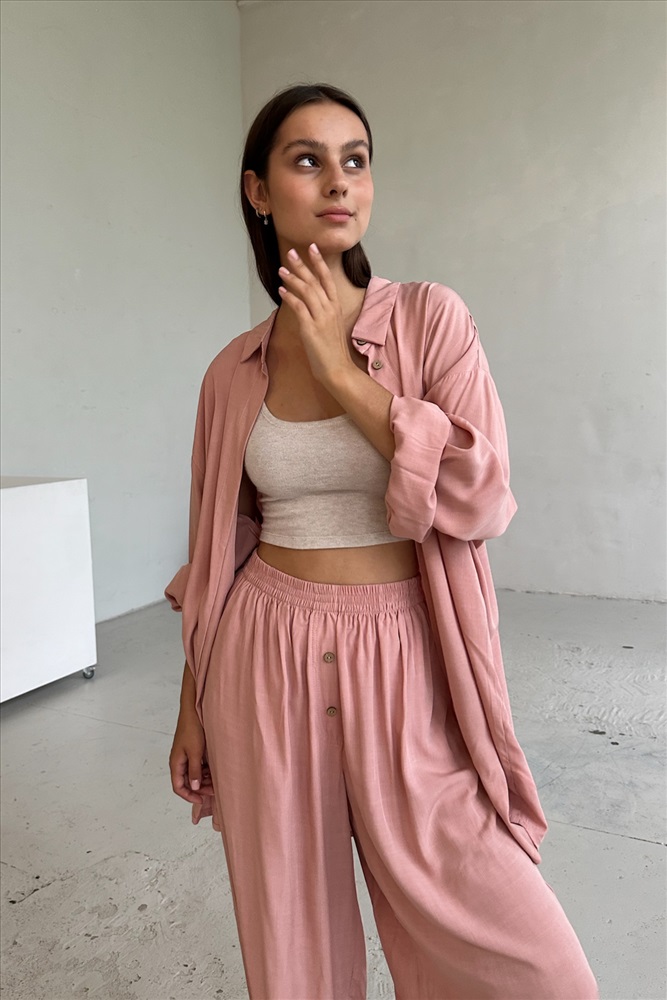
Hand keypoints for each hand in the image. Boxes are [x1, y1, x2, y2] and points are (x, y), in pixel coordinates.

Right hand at [169, 710, 214, 806]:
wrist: (193, 711)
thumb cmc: (192, 729)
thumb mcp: (195, 752)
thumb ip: (194, 771)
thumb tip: (194, 788)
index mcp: (176, 763)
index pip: (178, 787)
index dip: (189, 796)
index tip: (201, 800)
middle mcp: (179, 762)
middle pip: (186, 782)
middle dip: (199, 789)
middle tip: (213, 790)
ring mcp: (185, 757)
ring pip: (193, 775)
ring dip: (203, 780)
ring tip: (216, 782)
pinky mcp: (192, 751)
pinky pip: (197, 766)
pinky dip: (205, 771)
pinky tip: (214, 772)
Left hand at [277, 245, 356, 385]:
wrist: (337, 369)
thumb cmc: (333, 351)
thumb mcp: (330, 326)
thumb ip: (320, 312)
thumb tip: (305, 302)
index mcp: (336, 307)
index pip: (327, 278)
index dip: (319, 262)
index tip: (312, 247)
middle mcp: (330, 309)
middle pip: (315, 281)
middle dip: (302, 265)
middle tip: (291, 252)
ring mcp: (321, 318)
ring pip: (307, 291)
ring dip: (293, 278)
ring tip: (282, 269)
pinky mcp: (311, 328)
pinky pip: (299, 307)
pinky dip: (290, 297)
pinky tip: (282, 291)